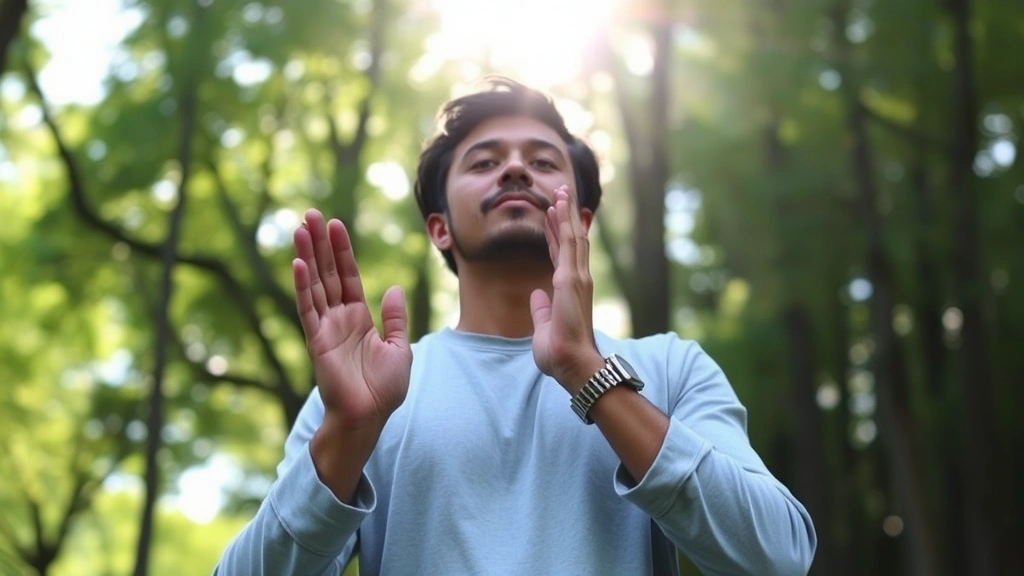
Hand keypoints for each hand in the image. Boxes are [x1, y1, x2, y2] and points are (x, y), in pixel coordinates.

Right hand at [292, 209, 412, 428]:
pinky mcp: (316, 340)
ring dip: (307, 255)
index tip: (334, 224)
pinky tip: (298, 264)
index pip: (348, 276)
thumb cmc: (384, 389)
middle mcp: (339, 318)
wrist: (369, 417)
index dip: (342, 251)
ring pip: (315, 284)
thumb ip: (395, 318)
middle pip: (327, 272)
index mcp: (359, 318)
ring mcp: (326, 328)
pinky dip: (303, 286)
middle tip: (310, 214)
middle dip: (320, 244)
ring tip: (300, 227)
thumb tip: (396, 288)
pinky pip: (308, 308)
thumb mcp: (399, 348)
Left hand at [529, 186, 604, 392]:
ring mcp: (577, 278)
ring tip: (561, 192)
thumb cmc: (560, 354)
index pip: (562, 256)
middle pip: (572, 240)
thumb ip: (542, 310)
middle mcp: (578, 280)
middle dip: (565, 216)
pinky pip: (567, 243)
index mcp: (570, 290)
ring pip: (572, 236)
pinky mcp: (571, 279)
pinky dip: (564, 222)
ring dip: (566, 213)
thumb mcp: (544, 328)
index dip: (556, 234)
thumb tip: (536, 295)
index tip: (552, 217)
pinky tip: (559, 206)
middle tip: (561, 194)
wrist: (572, 365)